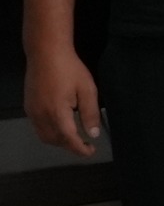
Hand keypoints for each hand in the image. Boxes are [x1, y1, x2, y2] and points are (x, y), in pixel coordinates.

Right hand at [25, 43, 103, 157]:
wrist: (46, 53)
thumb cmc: (70, 69)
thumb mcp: (87, 89)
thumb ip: (90, 113)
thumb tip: (93, 134)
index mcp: (57, 112)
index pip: (68, 139)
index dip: (80, 149)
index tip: (91, 152)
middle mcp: (41, 115)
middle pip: (54, 140)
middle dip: (70, 146)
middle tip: (86, 145)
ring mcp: (32, 112)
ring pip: (44, 136)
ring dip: (59, 141)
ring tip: (75, 137)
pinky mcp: (28, 107)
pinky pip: (38, 127)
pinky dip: (50, 132)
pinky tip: (61, 126)